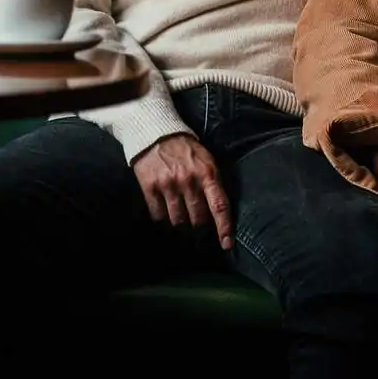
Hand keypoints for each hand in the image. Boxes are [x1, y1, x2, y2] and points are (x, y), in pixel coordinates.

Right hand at [133, 133, 234, 249]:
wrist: (157, 134)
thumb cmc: (187, 151)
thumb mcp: (207, 161)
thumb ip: (213, 184)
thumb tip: (219, 213)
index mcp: (207, 173)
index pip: (219, 205)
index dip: (224, 227)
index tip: (227, 244)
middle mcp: (189, 181)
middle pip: (198, 219)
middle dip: (200, 229)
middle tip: (198, 231)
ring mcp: (168, 185)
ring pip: (178, 221)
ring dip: (181, 225)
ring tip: (182, 221)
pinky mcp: (150, 188)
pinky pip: (158, 216)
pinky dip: (162, 219)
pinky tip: (165, 213)